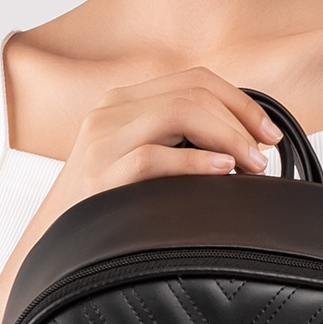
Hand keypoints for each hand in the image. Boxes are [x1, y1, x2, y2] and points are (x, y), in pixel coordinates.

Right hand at [44, 68, 280, 215]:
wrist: (53, 243)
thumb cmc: (109, 204)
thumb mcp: (139, 158)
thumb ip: (178, 140)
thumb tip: (244, 143)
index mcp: (124, 101)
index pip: (195, 80)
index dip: (241, 102)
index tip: (269, 134)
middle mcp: (111, 110)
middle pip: (193, 92)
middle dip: (241, 121)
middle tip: (265, 156)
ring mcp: (101, 139)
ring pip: (179, 111)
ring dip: (227, 137)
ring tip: (250, 165)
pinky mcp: (98, 174)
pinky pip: (155, 156)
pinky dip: (196, 162)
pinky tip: (221, 171)